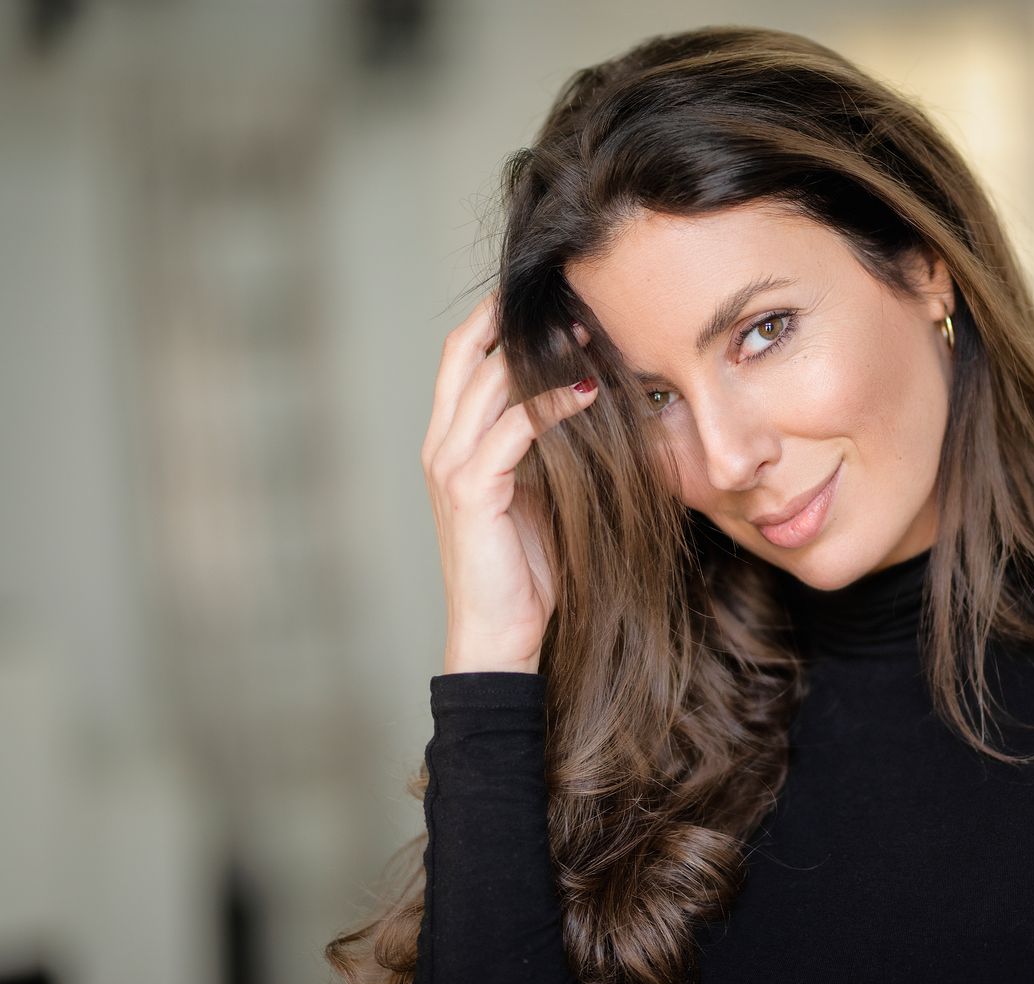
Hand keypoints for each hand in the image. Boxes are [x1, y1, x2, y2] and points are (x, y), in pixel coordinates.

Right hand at [420, 291, 597, 674]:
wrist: (500, 636)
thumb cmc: (525, 570)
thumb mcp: (537, 494)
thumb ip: (544, 449)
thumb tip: (590, 402)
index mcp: (451, 441)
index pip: (462, 357)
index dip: (498, 319)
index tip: (552, 296)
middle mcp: (441, 446)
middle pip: (465, 353)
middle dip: (514, 318)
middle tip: (571, 296)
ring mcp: (450, 467)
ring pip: (486, 382)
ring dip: (540, 352)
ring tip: (588, 330)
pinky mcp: (472, 491)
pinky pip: (512, 428)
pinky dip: (550, 403)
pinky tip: (589, 390)